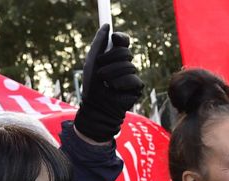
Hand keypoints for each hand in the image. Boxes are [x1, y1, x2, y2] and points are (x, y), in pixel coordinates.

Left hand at [73, 24, 144, 142]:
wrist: (96, 107)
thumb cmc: (92, 86)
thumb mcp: (92, 62)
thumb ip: (98, 43)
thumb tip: (107, 25)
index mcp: (115, 57)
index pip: (123, 42)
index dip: (121, 38)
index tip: (114, 38)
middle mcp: (125, 64)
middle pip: (125, 52)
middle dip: (110, 60)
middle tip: (100, 70)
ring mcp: (132, 76)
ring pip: (127, 66)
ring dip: (111, 74)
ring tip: (105, 84)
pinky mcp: (137, 87)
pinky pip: (132, 78)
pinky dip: (119, 84)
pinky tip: (114, 90)